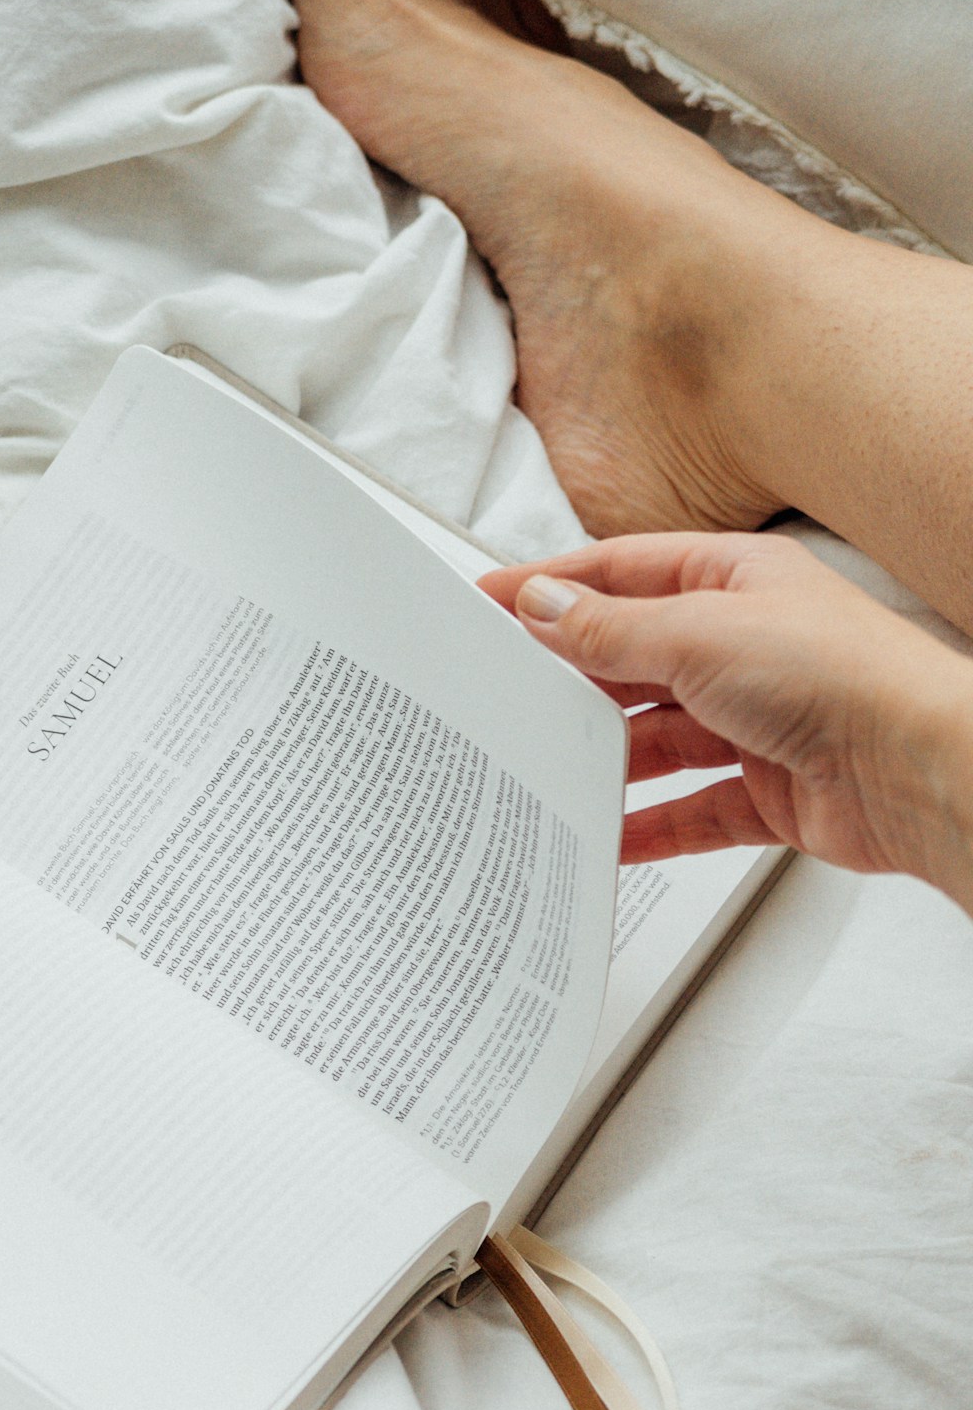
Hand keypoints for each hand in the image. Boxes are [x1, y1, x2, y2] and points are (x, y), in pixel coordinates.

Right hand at [480, 534, 972, 908]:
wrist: (915, 766)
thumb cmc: (841, 675)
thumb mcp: (697, 634)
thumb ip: (610, 630)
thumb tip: (546, 607)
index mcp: (736, 579)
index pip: (623, 573)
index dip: (554, 586)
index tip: (493, 601)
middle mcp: (748, 646)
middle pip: (635, 661)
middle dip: (576, 681)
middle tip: (509, 696)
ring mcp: (759, 722)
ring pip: (659, 742)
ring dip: (609, 761)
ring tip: (549, 770)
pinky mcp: (771, 791)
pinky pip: (691, 811)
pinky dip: (649, 827)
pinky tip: (608, 836)